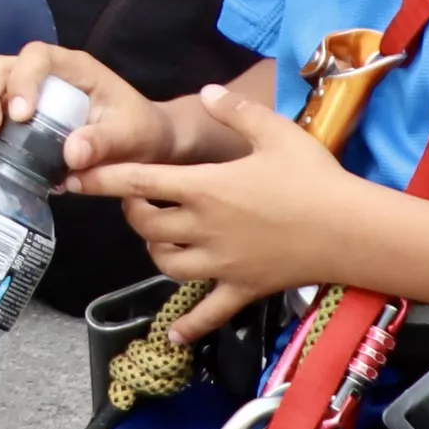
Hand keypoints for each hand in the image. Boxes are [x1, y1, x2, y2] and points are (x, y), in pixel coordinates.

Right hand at [0, 42, 203, 186]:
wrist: (147, 142)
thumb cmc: (142, 131)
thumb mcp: (131, 137)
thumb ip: (104, 142)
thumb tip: (70, 154)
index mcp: (76, 67)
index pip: (37, 57)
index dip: (23, 81)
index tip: (21, 116)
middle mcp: (50, 72)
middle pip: (3, 66)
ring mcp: (35, 90)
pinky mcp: (28, 111)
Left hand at [86, 84, 369, 340]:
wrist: (353, 229)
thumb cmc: (315, 177)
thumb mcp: (276, 132)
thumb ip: (236, 111)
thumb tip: (205, 91)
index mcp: (206, 188)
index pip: (140, 181)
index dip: (102, 178)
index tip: (74, 175)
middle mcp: (205, 228)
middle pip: (145, 226)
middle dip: (131, 212)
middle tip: (137, 199)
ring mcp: (221, 263)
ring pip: (166, 265)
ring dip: (154, 251)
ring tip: (159, 237)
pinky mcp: (242, 287)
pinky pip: (209, 312)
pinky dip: (189, 325)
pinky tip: (174, 336)